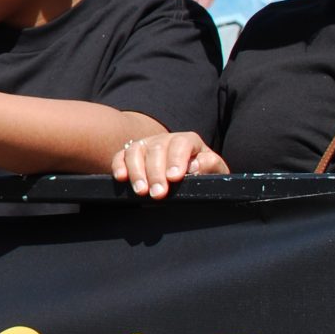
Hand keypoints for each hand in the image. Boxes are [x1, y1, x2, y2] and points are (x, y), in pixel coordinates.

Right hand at [111, 132, 226, 197]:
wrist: (190, 174)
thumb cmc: (204, 173)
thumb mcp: (215, 171)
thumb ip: (210, 165)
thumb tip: (195, 165)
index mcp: (188, 141)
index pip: (181, 144)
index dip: (177, 159)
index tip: (174, 178)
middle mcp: (165, 139)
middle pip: (157, 149)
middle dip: (156, 173)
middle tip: (158, 194)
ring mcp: (146, 145)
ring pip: (136, 151)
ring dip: (136, 172)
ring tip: (141, 192)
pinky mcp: (131, 155)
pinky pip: (120, 156)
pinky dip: (119, 166)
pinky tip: (121, 178)